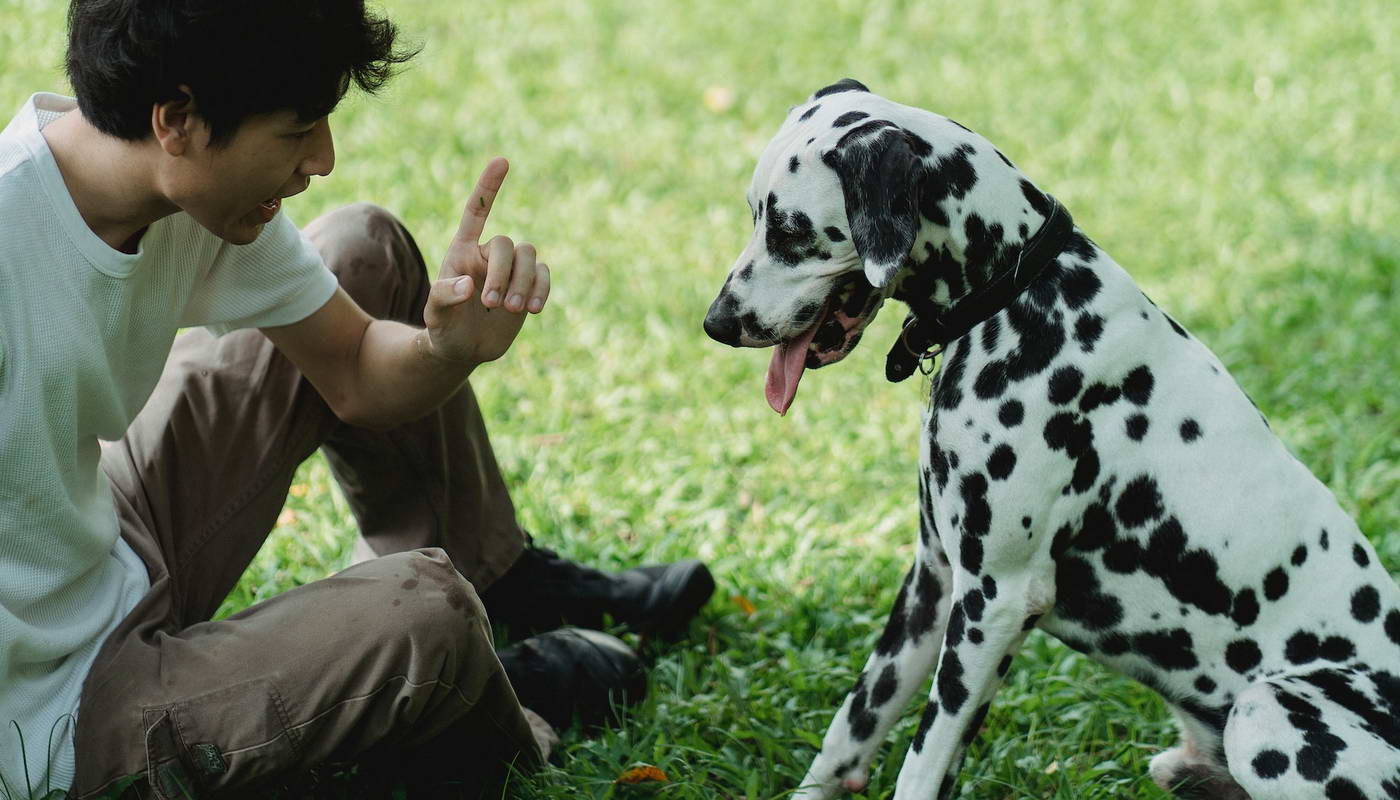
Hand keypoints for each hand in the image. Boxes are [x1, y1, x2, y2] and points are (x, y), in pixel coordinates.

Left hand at [422, 157, 550, 364]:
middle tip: (492, 302)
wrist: (463, 348)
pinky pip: (544, 275)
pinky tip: (533, 311)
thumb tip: (470, 284)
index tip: (502, 161)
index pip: (477, 211)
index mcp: (463, 250)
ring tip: (514, 310)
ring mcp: (511, 270)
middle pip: (507, 244)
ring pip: (530, 257)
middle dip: (503, 273)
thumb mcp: (434, 313)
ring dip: (525, 282)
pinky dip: (542, 289)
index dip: (488, 186)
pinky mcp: (529, 286)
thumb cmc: (443, 326)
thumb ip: (445, 296)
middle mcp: (489, 255)